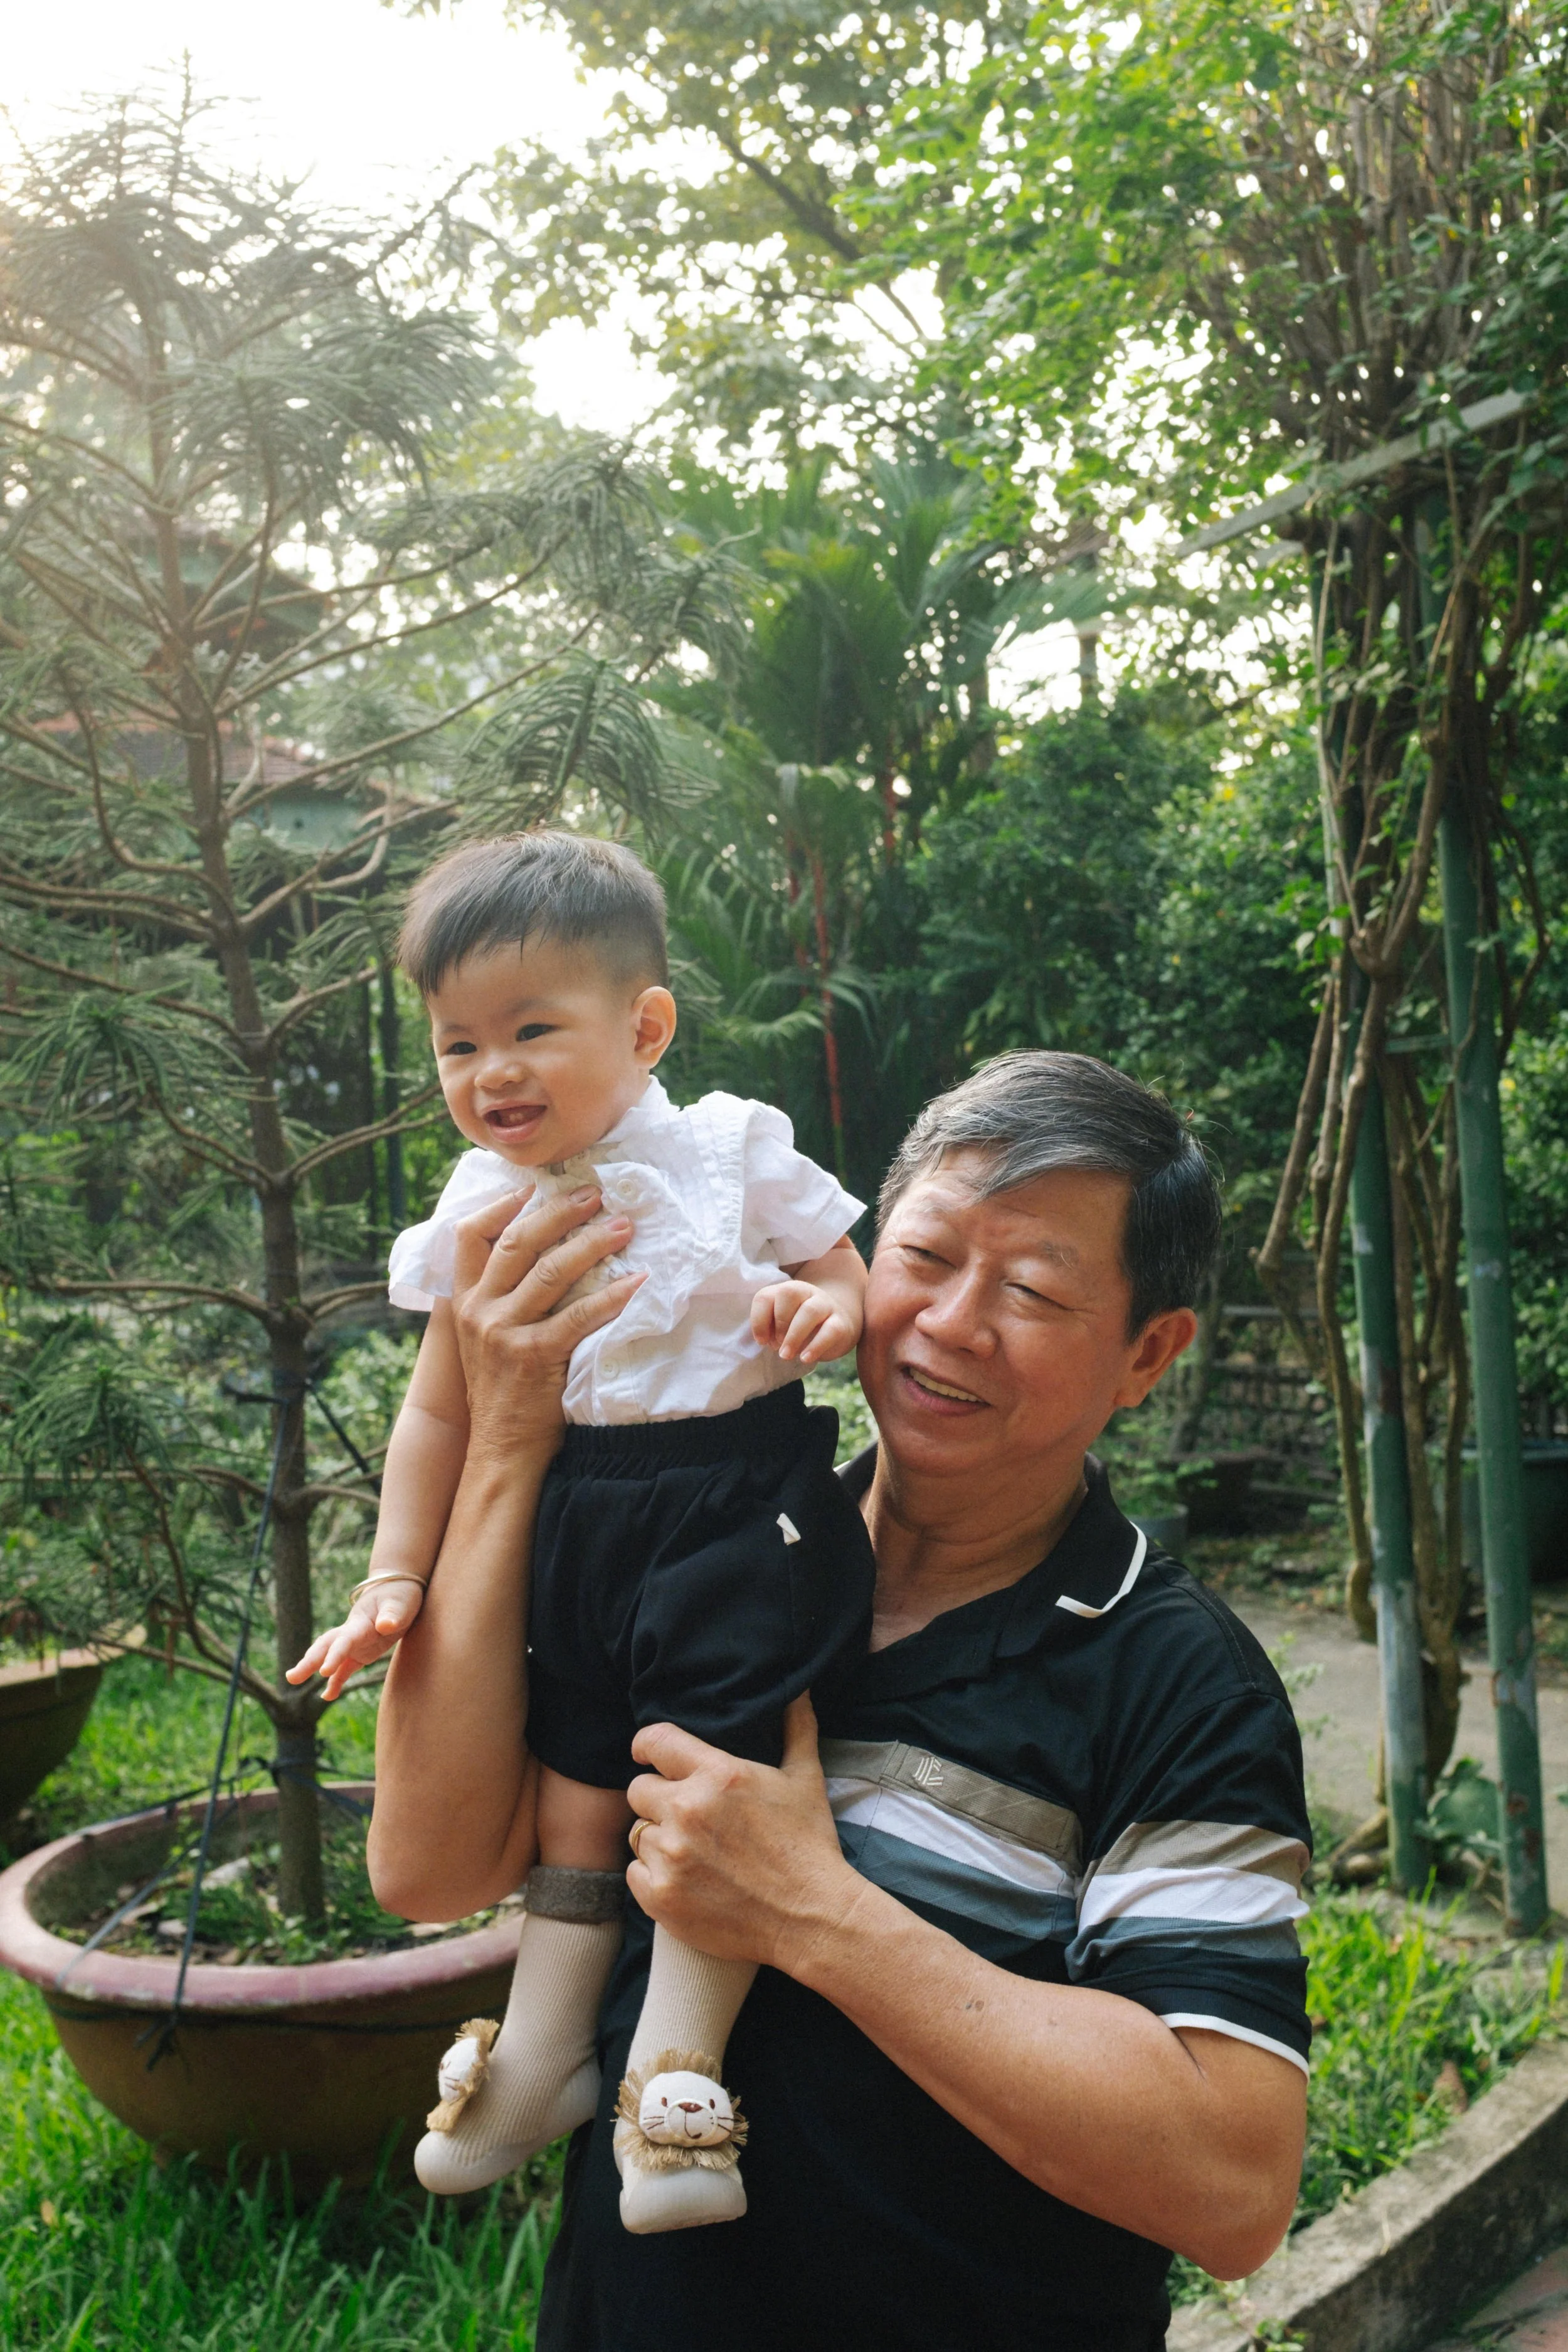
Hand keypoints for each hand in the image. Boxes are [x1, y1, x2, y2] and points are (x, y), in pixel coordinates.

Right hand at [286, 1573, 426, 1703]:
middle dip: (308, 1662)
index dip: (334, 1655)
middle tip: (291, 1678)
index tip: (323, 1672)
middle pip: (325, 1646)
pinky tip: (327, 1696)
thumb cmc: (401, 1595)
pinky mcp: (362, 1652)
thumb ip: (393, 1615)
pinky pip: (345, 1668)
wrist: (399, 1589)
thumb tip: (385, 1626)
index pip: (343, 1640)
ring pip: (329, 1656)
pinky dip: (335, 1681)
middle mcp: (352, 1632)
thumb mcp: (401, 1603)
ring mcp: (355, 1643)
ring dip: (313, 1668)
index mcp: (360, 1622)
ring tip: (292, 1680)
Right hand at [451, 1184, 644, 1462]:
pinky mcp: (534, 1356)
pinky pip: (579, 1316)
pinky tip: (637, 1283)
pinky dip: (612, 1296)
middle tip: (595, 1195)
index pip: (468, 1236)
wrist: (499, 1448)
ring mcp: (504, 1333)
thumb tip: (536, 1255)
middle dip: (558, 1212)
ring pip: (550, 1272)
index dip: (499, 1205)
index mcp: (463, 1301)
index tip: (531, 1186)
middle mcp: (479, 1310)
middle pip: (517, 1243)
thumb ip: (497, 1298)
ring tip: (624, 1227)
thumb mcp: (483, 1339)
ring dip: (592, 1244)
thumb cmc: (502, 1390)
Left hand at [625, 1694, 863, 1976]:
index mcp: (718, 1775)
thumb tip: (798, 1688)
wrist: (811, 1920)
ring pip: (638, 1834)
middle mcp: (688, 1810)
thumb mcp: (806, 1779)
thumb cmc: (809, 1845)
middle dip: (659, 1800)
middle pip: (639, 1790)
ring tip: (696, 1855)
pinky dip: (655, 1878)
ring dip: (660, 1841)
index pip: (655, 1741)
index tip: (648, 1755)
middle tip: (688, 1818)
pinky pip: (635, 1874)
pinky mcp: (660, 1897)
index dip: (647, 1746)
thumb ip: (796, 1727)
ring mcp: (671, 1856)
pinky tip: (688, 1882)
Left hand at [750, 1280, 858, 1365]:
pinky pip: (830, 1330)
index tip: (761, 1341)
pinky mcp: (841, 1323)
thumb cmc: (800, 1327)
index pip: (765, 1297)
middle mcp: (806, 1292)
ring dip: (794, 1336)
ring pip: (810, 1311)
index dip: (758, 1320)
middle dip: (779, 1322)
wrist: (836, 1326)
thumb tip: (764, 1340)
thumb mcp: (782, 1325)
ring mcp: (826, 1305)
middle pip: (789, 1293)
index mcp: (786, 1292)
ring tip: (786, 1355)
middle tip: (776, 1346)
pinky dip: (816, 1346)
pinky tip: (805, 1358)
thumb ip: (769, 1328)